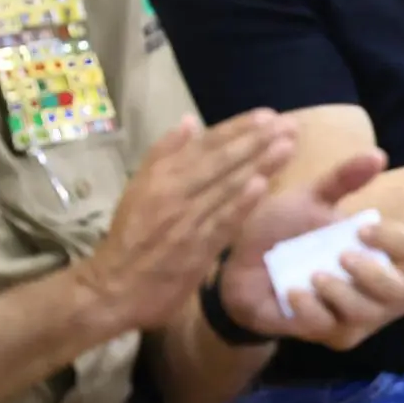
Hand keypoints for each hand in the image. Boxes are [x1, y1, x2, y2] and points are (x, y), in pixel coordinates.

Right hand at [78, 110, 293, 331]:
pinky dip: (240, 204)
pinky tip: (262, 186)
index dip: (237, 129)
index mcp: (161, 177)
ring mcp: (186, 222)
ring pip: (226, 188)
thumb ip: (163, 154)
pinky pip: (221, 222)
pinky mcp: (196, 249)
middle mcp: (174, 194)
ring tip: (287, 145)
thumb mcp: (138, 188)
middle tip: (290, 124)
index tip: (267, 114)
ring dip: (259, 165)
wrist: (113, 288)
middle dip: (257, 141)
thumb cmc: (130, 235)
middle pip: (221, 162)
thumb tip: (189, 120)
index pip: (206, 146)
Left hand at [215, 151, 403, 349]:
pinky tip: (293, 291)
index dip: (394, 239)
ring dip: (343, 294)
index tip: (361, 228)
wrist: (236, 266)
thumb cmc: (280, 231)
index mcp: (370, 246)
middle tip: (342, 256)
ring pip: (365, 313)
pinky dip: (312, 310)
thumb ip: (342, 179)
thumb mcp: (308, 198)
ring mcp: (341, 308)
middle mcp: (364, 280)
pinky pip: (326, 327)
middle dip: (373, 275)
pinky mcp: (315, 328)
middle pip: (396, 289)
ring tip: (315, 275)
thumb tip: (379, 155)